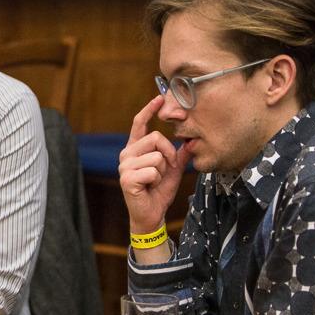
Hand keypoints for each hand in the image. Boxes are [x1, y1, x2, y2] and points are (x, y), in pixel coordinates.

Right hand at [118, 95, 191, 234]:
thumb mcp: (173, 170)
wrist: (151, 215)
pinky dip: (157, 180)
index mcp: (135, 149)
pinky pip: (152, 170)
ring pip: (156, 156)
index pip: (139, 124)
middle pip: (154, 137)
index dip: (149, 110)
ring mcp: (124, 166)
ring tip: (155, 180)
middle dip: (168, 153)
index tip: (159, 99)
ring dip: (162, 170)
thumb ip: (179, 155)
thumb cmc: (158, 192)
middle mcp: (126, 154)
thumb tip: (190, 141)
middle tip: (167, 168)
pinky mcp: (127, 178)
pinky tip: (149, 187)